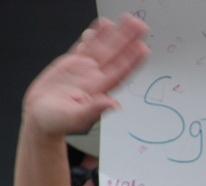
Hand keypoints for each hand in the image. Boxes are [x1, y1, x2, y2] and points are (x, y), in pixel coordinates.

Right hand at [21, 15, 148, 138]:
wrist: (41, 117)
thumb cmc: (57, 122)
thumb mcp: (75, 119)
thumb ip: (94, 111)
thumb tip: (113, 104)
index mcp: (99, 90)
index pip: (119, 72)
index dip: (132, 60)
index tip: (143, 48)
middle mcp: (95, 77)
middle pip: (115, 55)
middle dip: (127, 39)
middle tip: (140, 25)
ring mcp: (84, 69)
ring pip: (102, 47)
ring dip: (115, 34)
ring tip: (127, 20)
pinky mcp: (71, 64)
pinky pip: (86, 47)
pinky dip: (94, 36)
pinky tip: (103, 26)